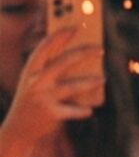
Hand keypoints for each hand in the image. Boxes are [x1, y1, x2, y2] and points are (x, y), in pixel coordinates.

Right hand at [0, 26, 103, 156]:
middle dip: (83, 53)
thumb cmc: (33, 101)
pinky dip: (82, 111)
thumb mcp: (35, 83)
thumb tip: (80, 56)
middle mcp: (35, 82)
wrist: (18, 129)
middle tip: (100, 49)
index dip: (60, 35)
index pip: (45, 47)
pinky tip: (89, 110)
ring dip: (90, 82)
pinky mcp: (51, 114)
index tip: (76, 26)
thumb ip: (49, 70)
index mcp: (30, 70)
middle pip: (63, 62)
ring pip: (72, 86)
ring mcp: (43, 98)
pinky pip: (72, 110)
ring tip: (102, 79)